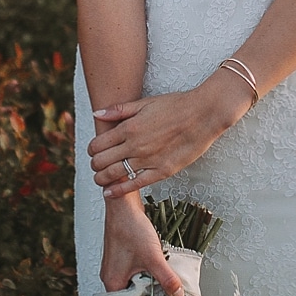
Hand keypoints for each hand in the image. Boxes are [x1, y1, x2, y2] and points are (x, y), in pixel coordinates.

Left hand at [88, 75, 252, 200]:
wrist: (204, 114)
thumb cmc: (176, 105)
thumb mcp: (145, 102)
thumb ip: (119, 110)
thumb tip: (97, 114)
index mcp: (129, 128)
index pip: (97, 145)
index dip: (91, 150)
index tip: (94, 151)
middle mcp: (135, 145)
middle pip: (101, 161)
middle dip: (94, 164)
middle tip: (97, 164)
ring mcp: (148, 160)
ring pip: (113, 175)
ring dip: (101, 178)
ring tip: (100, 178)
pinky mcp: (161, 171)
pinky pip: (134, 184)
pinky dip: (118, 190)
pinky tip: (109, 193)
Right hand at [100, 194, 185, 295]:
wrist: (123, 205)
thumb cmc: (130, 228)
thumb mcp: (153, 257)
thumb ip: (167, 279)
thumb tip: (178, 295)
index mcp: (113, 282)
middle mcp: (111, 276)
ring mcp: (116, 267)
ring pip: (135, 284)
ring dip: (149, 283)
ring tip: (162, 283)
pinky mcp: (122, 258)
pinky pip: (135, 272)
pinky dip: (146, 273)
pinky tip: (156, 268)